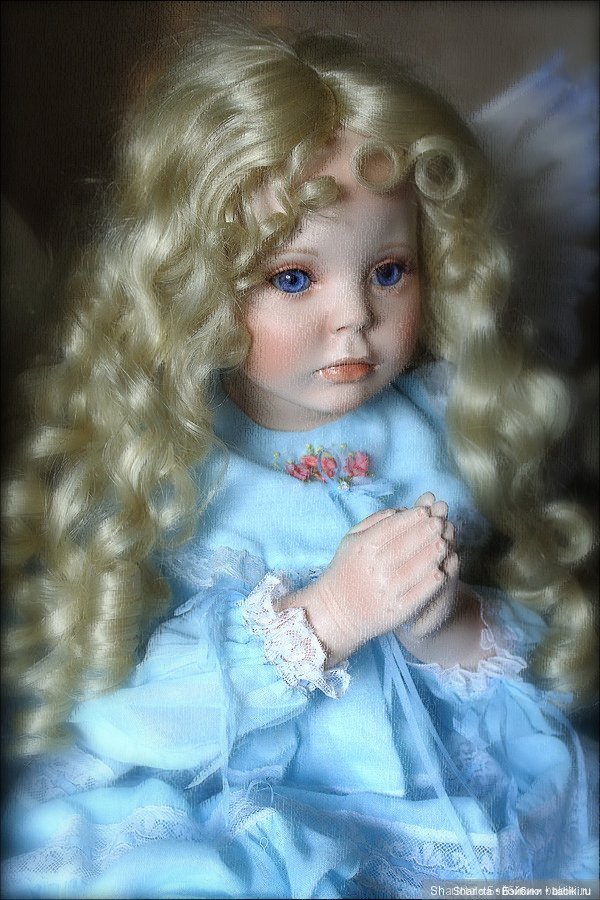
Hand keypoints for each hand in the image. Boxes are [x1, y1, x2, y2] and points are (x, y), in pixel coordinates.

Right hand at [278, 494, 456, 664]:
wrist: (336, 612)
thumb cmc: (345, 570)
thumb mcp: (351, 540)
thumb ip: (374, 521)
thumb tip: (401, 510)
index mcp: (363, 547)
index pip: (393, 527)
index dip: (413, 517)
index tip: (426, 511)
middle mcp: (376, 567)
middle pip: (408, 544)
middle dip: (428, 530)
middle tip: (441, 522)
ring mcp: (388, 589)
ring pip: (418, 567)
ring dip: (434, 553)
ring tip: (444, 543)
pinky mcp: (397, 610)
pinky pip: (420, 592)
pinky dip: (433, 580)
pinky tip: (441, 571)